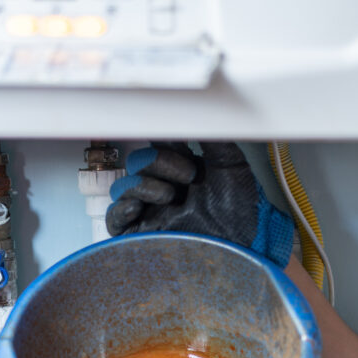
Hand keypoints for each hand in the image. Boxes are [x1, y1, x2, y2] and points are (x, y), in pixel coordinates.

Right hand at [106, 142, 294, 267]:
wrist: (242, 246)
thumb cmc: (242, 211)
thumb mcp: (231, 164)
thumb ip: (212, 137)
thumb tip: (198, 111)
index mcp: (183, 171)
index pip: (157, 146)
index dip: (160, 139)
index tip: (169, 132)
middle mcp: (165, 189)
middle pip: (138, 163)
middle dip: (159, 162)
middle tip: (189, 176)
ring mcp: (152, 212)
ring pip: (124, 187)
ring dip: (144, 185)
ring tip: (171, 196)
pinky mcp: (143, 235)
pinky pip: (115, 219)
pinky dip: (122, 208)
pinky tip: (138, 206)